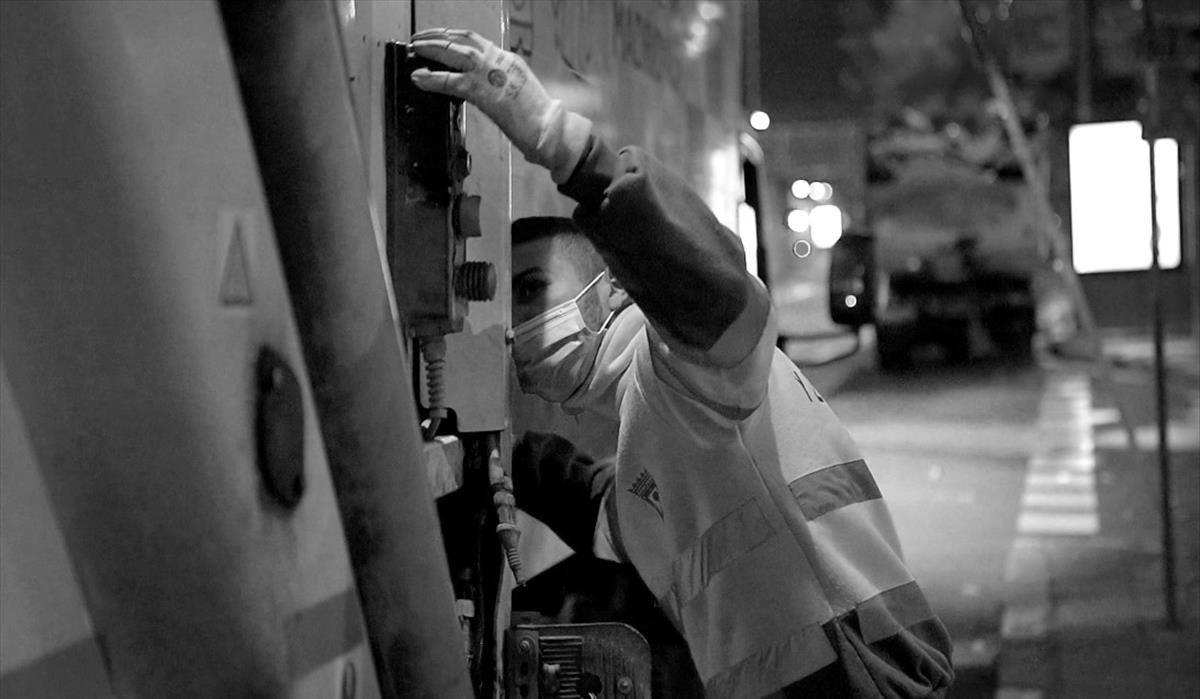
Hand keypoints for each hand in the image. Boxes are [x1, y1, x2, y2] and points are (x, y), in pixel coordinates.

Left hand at [410, 28, 588, 181]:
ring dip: (432, 48)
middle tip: (419, 40)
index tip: (442, 39)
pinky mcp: (481, 91)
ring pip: (455, 52)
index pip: (477, 41)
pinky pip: (450, 80)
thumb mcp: (520, 94)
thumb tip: (492, 93)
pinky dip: (432, 78)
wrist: (548, 129)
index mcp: (509, 61)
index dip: (455, 39)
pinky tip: (419, 77)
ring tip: (415, 49)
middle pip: (463, 40)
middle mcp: (499, 60)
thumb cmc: (539, 119)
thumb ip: (503, 87)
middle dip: (438, 38)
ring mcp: (490, 73)